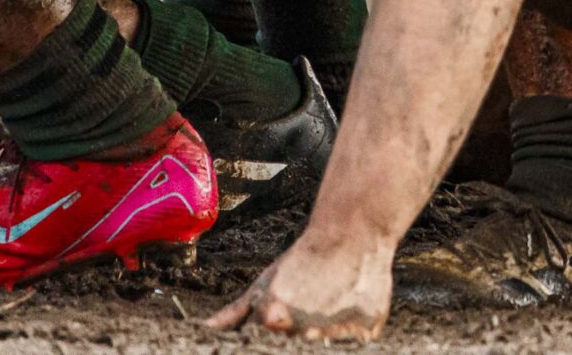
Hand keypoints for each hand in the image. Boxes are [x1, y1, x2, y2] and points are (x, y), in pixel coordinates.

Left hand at [207, 233, 391, 338]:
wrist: (354, 228)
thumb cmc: (307, 255)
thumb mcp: (267, 280)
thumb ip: (237, 311)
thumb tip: (205, 329)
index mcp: (273, 317)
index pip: (271, 343)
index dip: (281, 328)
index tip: (288, 313)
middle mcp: (304, 328)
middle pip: (299, 345)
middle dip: (303, 330)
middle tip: (314, 301)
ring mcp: (337, 330)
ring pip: (327, 344)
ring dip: (329, 328)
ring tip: (333, 298)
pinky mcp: (366, 328)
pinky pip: (356, 340)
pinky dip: (354, 327)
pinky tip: (350, 302)